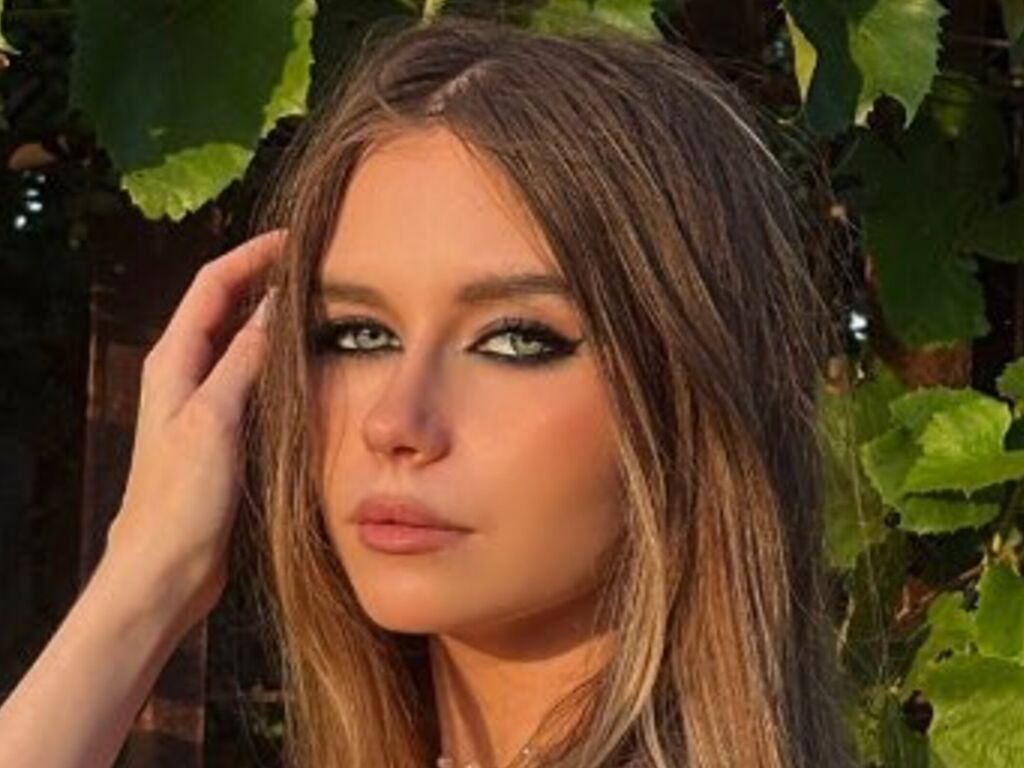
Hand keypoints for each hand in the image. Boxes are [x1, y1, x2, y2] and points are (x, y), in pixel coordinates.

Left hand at [102, 229, 283, 634]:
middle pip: (225, 308)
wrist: (164, 568)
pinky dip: (277, 359)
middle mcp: (184, 376)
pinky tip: (306, 364)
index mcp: (173, 363)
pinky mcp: (221, 432)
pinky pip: (251, 379)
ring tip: (317, 304)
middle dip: (264, 279)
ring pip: (240, 342)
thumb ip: (243, 361)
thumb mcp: (214, 419)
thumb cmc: (180, 499)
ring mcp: (203, 404)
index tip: (294, 238)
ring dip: (272, 319)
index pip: (212, 287)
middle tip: (314, 265)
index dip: (251, 256)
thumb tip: (274, 307)